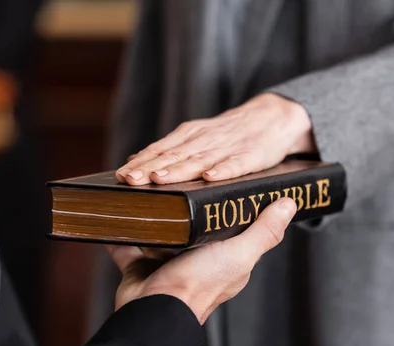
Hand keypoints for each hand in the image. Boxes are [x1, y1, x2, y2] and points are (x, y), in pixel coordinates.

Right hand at [107, 197, 296, 323]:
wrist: (153, 312)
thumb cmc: (200, 285)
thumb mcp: (240, 253)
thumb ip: (264, 230)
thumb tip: (290, 204)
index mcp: (225, 258)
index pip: (231, 225)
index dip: (227, 206)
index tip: (218, 180)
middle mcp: (197, 260)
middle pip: (193, 226)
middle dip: (186, 207)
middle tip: (178, 177)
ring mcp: (167, 263)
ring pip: (160, 231)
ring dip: (154, 215)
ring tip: (150, 188)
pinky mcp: (139, 266)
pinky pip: (129, 244)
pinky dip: (122, 232)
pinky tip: (118, 210)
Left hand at [116, 93, 315, 185]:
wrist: (273, 117)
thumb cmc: (231, 133)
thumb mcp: (199, 136)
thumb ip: (172, 150)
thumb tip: (138, 162)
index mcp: (190, 136)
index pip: (160, 149)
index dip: (140, 162)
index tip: (120, 176)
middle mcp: (204, 139)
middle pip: (174, 155)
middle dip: (150, 167)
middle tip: (130, 180)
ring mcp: (227, 147)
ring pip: (199, 160)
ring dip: (178, 170)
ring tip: (159, 179)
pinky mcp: (250, 156)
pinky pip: (235, 164)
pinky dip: (223, 170)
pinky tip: (210, 177)